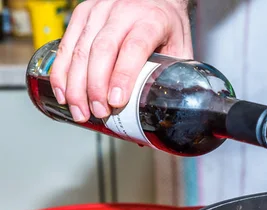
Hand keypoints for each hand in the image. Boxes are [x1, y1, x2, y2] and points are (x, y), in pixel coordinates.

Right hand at [49, 0, 193, 121]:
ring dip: (76, 84)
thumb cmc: (168, 24)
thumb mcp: (180, 48)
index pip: (134, 48)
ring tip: (79, 111)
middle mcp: (124, 12)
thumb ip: (174, 78)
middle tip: (98, 113)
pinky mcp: (83, 13)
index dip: (123, 76)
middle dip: (96, 86)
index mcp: (152, 21)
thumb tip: (162, 117)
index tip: (116, 101)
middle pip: (103, 50)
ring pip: (81, 48)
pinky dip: (62, 71)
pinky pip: (67, 43)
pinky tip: (63, 92)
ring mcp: (100, 10)